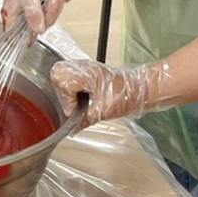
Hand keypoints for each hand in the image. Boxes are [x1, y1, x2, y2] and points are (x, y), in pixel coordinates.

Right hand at [3, 0, 66, 33]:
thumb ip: (32, 12)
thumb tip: (37, 29)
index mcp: (12, 17)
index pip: (18, 37)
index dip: (29, 36)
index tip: (41, 27)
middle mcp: (22, 18)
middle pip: (38, 28)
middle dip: (48, 15)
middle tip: (52, 1)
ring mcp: (34, 13)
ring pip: (47, 20)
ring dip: (54, 8)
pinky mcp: (43, 8)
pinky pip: (52, 12)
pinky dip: (56, 4)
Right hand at [50, 59, 168, 127]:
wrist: (140, 88)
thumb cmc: (128, 95)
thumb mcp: (104, 111)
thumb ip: (85, 120)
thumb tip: (72, 129)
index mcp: (88, 75)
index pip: (63, 83)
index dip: (67, 101)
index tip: (76, 111)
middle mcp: (84, 67)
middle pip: (57, 73)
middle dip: (62, 92)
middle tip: (73, 104)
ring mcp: (85, 67)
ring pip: (61, 72)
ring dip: (65, 89)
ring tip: (77, 101)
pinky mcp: (87, 71)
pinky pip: (70, 75)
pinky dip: (71, 87)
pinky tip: (80, 96)